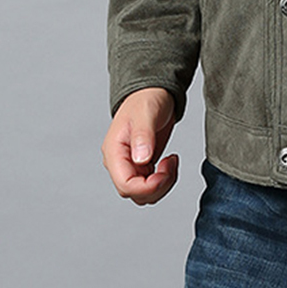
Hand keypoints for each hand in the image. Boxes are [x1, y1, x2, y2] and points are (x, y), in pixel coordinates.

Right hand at [102, 87, 178, 204]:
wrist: (152, 93)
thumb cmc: (146, 99)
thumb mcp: (145, 113)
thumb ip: (142, 136)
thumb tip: (141, 159)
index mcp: (114, 152)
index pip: (125, 185)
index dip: (148, 186)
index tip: (165, 171)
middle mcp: (119, 163)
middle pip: (135, 193)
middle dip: (158, 186)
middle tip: (172, 163)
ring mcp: (130, 165)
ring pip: (144, 194)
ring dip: (163, 185)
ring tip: (172, 161)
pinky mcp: (142, 166)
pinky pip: (152, 185)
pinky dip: (165, 180)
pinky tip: (171, 161)